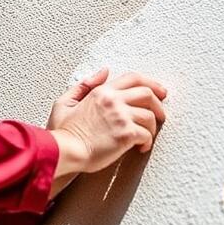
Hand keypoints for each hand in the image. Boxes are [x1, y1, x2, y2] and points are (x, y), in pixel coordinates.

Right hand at [47, 68, 167, 194]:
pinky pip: (146, 135)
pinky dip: (147, 142)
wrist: (64, 152)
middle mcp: (113, 101)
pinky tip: (141, 147)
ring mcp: (121, 117)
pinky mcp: (125, 134)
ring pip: (150, 116)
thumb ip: (84, 85)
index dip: (151, 83)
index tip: (160, 91)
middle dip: (158, 104)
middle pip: (147, 93)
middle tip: (161, 114)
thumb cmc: (62, 133)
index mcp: (101, 92)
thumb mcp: (66, 102)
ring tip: (147, 135)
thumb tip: (104, 72)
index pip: (133, 78)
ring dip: (152, 127)